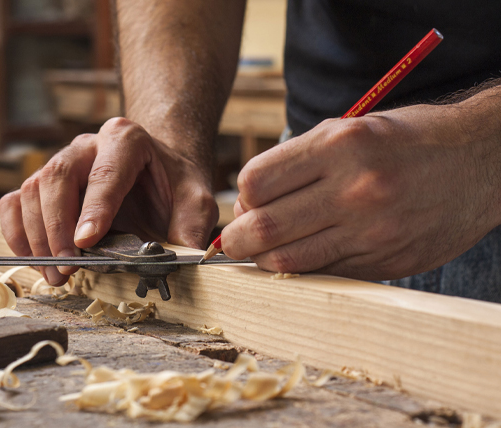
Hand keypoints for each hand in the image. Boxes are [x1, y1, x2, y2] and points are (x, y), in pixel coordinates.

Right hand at [0, 117, 217, 284]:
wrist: (158, 168)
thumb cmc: (174, 183)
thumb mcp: (197, 200)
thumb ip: (193, 226)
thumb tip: (184, 257)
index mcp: (126, 140)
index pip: (105, 173)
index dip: (93, 209)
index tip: (85, 242)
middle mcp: (87, 145)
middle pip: (56, 179)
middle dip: (56, 229)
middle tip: (66, 268)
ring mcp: (60, 161)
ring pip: (31, 192)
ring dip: (36, 238)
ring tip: (55, 275)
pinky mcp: (43, 182)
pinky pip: (15, 202)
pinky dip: (17, 234)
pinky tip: (34, 260)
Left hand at [221, 103, 500, 279]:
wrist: (480, 161)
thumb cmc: (405, 140)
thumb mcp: (350, 128)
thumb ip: (299, 162)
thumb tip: (249, 202)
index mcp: (341, 145)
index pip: (257, 181)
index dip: (243, 196)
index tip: (246, 202)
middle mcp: (356, 188)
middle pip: (265, 227)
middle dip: (237, 239)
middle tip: (235, 240)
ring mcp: (373, 230)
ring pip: (289, 260)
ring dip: (265, 259)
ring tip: (264, 250)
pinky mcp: (387, 261)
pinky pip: (325, 273)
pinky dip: (303, 268)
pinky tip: (304, 255)